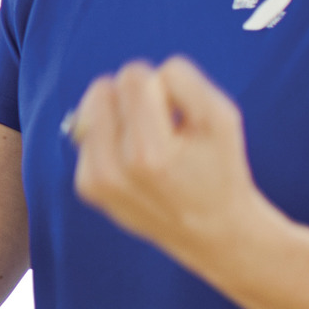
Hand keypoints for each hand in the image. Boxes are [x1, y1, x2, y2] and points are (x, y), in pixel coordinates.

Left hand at [66, 56, 264, 259]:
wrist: (211, 231)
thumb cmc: (219, 167)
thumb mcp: (222, 118)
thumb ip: (183, 82)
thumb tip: (135, 77)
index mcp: (148, 154)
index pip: (132, 77)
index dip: (159, 83)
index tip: (177, 110)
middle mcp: (113, 170)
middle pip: (102, 89)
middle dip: (133, 97)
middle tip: (162, 127)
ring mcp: (95, 181)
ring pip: (91, 109)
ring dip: (120, 117)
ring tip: (150, 145)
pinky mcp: (86, 186)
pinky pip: (89, 134)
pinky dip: (112, 139)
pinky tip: (137, 162)